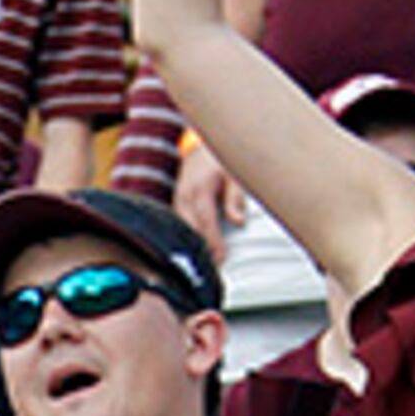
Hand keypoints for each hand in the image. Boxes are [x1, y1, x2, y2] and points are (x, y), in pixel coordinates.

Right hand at [171, 136, 243, 255]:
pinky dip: (188, 236)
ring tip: (205, 262)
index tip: (222, 258)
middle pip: (191, 230)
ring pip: (183, 229)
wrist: (199, 147)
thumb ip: (235, 198)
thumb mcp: (235, 174)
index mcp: (200, 190)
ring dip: (193, 245)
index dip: (214, 242)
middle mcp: (184, 197)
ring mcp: (177, 201)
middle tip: (214, 267)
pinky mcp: (176, 203)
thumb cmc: (220, 160)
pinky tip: (196, 247)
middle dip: (202, 249)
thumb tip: (238, 222)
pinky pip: (180, 224)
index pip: (206, 222)